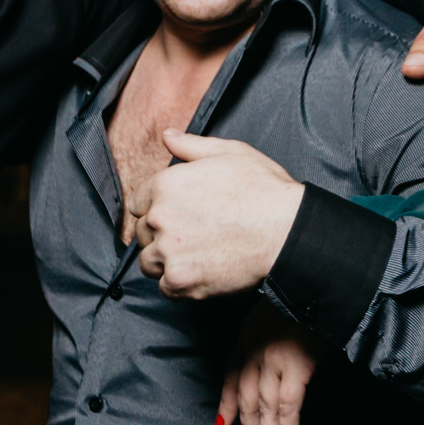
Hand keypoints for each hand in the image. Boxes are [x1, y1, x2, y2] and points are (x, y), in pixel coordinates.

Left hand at [133, 131, 305, 299]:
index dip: (155, 208)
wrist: (286, 230)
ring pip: (149, 262)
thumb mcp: (229, 152)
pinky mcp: (181, 281)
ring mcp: (169, 252)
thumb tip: (167, 136)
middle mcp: (160, 218)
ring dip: (166, 261)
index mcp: (165, 185)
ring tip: (195, 255)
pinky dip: (179, 284)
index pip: (136, 203)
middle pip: (142, 233)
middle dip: (160, 234)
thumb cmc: (263, 189)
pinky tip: (201, 272)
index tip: (175, 215)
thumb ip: (191, 146)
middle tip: (191, 235)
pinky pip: (165, 288)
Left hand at [218, 300, 323, 424]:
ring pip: (264, 408)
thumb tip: (278, 355)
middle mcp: (255, 350)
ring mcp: (273, 360)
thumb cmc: (304, 292)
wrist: (320, 281)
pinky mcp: (296, 366)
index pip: (231, 376)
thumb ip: (270, 333)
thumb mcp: (276, 307)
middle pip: (246, 399)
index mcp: (248, 335)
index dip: (227, 404)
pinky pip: (287, 407)